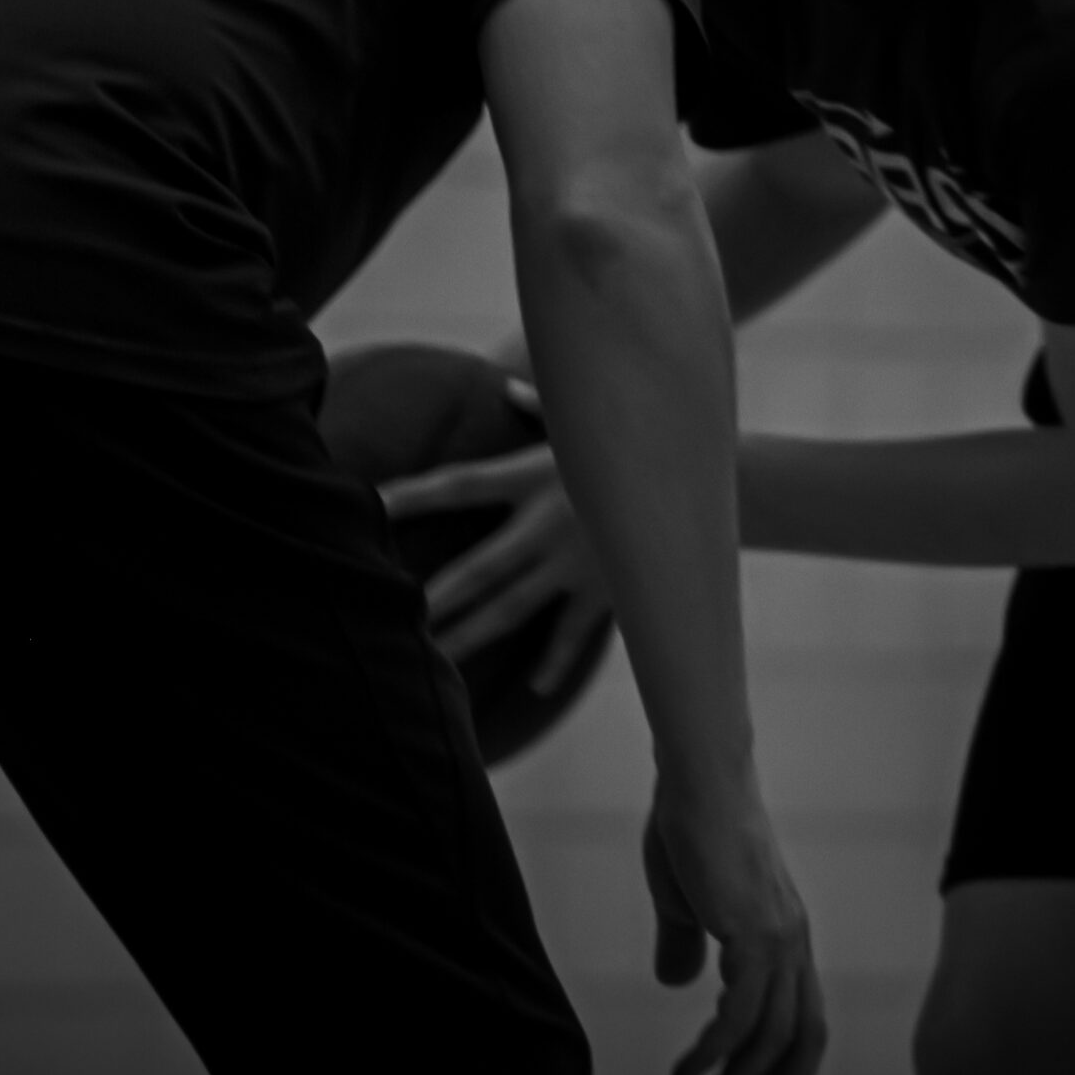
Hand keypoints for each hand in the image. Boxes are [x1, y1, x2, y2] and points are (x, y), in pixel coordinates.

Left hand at [382, 412, 614, 692]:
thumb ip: (542, 407)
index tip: (372, 503)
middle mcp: (548, 525)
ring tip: (435, 657)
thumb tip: (510, 388)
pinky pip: (573, 632)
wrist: (703, 476)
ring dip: (473, 634)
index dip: (414, 494)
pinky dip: (555, 659)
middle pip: (482, 567)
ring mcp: (577, 564)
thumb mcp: (584, 422)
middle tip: (396, 615)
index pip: (460, 484)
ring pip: (514, 609)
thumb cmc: (634, 436)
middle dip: (439, 595)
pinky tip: (534, 686)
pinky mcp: (607, 591)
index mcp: (533, 475)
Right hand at [643, 784, 827, 1074]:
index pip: (800, 1017)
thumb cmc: (688, 824)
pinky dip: (715, 1053)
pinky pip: (740, 1014)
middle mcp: (794, 943)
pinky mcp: (754, 935)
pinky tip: (686, 1072)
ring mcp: (779, 940)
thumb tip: (675, 983)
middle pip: (805, 1038)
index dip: (785, 1066)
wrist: (697, 776)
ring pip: (769, 1037)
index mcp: (785, 935)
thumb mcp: (684, 896)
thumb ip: (684, 942)